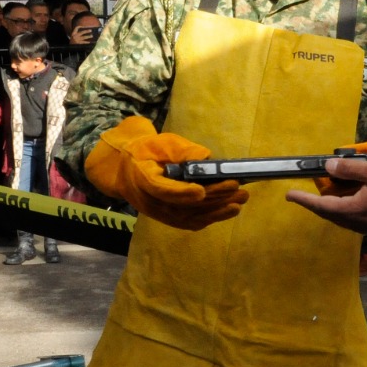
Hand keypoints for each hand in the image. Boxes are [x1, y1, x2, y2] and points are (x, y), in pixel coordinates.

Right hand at [85, 116, 248, 229]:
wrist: (127, 169)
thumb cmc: (147, 151)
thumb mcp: (160, 143)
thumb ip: (181, 150)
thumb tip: (206, 158)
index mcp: (142, 178)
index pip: (161, 189)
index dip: (180, 193)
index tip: (200, 191)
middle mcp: (149, 201)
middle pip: (183, 205)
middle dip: (212, 198)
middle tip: (236, 189)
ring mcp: (159, 213)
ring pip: (190, 217)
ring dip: (217, 210)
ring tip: (240, 201)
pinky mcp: (168, 219)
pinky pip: (190, 223)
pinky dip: (211, 218)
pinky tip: (229, 211)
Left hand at [287, 157, 366, 235]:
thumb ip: (350, 169)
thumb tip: (329, 167)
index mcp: (352, 210)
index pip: (320, 204)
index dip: (304, 199)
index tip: (289, 195)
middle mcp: (356, 223)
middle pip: (329, 212)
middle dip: (317, 201)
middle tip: (312, 189)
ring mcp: (366, 228)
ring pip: (340, 217)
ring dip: (332, 204)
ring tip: (331, 191)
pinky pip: (352, 218)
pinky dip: (345, 208)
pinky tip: (352, 198)